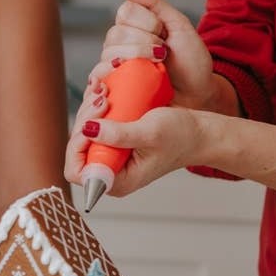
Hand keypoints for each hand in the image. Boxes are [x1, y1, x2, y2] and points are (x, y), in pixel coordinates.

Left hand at [69, 105, 203, 196]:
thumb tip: (87, 130)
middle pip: (76, 148)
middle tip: (102, 99)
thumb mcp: (150, 132)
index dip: (76, 146)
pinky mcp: (115, 143)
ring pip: (83, 135)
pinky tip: (104, 94)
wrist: (200, 132)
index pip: (76, 171)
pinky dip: (96, 110)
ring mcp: (111, 157)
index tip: (92, 123)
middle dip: (84, 120)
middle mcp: (109, 172)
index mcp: (117, 181)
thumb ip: (119, 135)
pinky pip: (95, 127)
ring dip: (89, 111)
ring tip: (104, 93)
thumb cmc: (182, 136)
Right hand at [90, 0, 221, 112]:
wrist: (197, 95)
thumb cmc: (190, 63)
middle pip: (115, 33)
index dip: (146, 21)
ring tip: (155, 68)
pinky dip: (111, 75)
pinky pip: (98, 76)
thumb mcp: (178, 26)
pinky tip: (129, 77)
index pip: (125, 12)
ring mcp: (115, 66)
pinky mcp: (113, 87)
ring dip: (136, 59)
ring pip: (109, 53)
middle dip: (144, 42)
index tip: (163, 33)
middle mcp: (121, 44)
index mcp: (135, 26)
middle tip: (162, 54)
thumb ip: (154, 3)